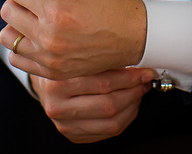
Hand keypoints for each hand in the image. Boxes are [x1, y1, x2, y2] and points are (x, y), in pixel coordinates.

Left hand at [0, 0, 146, 80]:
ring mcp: (49, 59)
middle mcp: (49, 38)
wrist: (135, 36)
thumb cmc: (110, 0)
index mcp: (57, 11)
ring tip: (38, 17)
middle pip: (7, 10)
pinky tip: (40, 35)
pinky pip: (15, 58)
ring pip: (7, 36)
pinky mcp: (51, 73)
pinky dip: (23, 44)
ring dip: (18, 22)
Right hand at [29, 68, 153, 143]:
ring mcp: (64, 124)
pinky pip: (108, 132)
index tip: (145, 71)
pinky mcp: (73, 135)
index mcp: (57, 83)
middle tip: (144, 81)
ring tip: (139, 91)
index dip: (130, 78)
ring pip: (111, 122)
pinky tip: (129, 104)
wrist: (45, 84)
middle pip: (109, 105)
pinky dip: (125, 118)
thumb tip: (137, 57)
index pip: (103, 83)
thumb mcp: (77, 56)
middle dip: (134, 92)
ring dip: (133, 106)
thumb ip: (101, 58)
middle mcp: (58, 106)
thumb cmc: (64, 66)